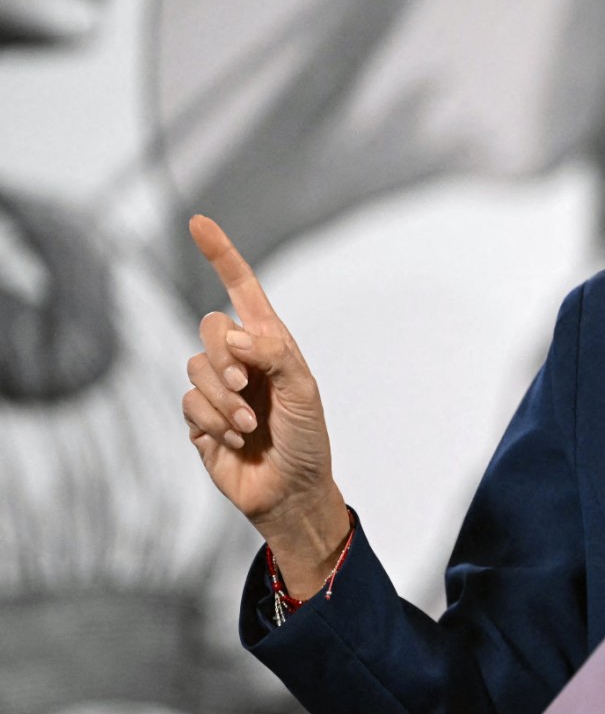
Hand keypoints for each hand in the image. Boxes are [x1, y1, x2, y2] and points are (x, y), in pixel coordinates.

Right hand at [182, 215, 346, 590]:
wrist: (290, 491)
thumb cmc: (307, 439)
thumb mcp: (303, 392)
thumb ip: (273, 355)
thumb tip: (235, 334)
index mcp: (270, 343)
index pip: (242, 289)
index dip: (221, 255)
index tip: (198, 222)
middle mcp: (241, 360)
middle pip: (209, 328)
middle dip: (226, 358)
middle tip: (249, 389)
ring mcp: (217, 389)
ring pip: (194, 368)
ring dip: (223, 400)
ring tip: (249, 426)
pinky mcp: (198, 419)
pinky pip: (188, 404)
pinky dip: (212, 423)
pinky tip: (234, 440)